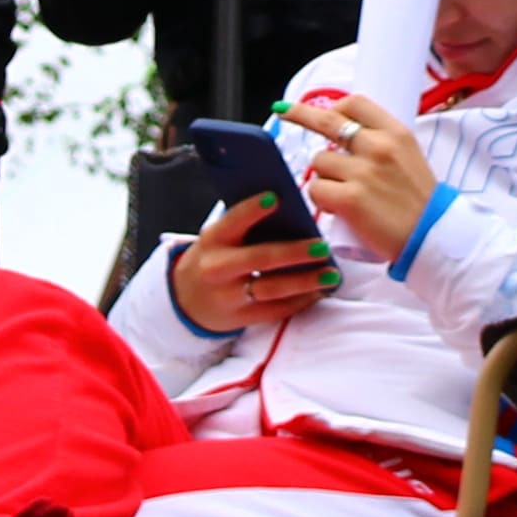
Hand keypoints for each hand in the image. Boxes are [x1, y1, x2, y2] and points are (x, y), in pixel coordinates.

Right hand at [172, 192, 331, 331]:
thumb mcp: (219, 238)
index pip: (232, 221)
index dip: (252, 210)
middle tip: (322, 246)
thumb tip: (290, 208)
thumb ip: (245, 225)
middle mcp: (218, 268)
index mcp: (213, 239)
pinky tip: (319, 292)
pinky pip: (275, 311)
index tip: (275, 198)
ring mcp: (229, 296)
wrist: (186, 299)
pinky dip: (300, 302)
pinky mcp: (240, 318)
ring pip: (271, 289)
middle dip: (294, 253)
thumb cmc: (214, 257)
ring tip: (330, 274)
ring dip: (305, 282)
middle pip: (260, 258)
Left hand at [287, 89, 437, 258]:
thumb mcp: (409, 157)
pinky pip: (316, 189)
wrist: (433, 236)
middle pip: (327, 121)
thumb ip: (381, 142)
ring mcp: (364, 172)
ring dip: (323, 176)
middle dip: (300, 114)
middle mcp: (379, 147)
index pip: (355, 103)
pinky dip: (321, 199)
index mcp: (396, 133)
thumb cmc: (419, 201)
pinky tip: (337, 208)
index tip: (321, 110)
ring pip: (319, 161)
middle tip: (283, 112)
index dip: (333, 106)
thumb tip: (345, 134)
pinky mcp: (351, 199)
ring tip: (343, 192)